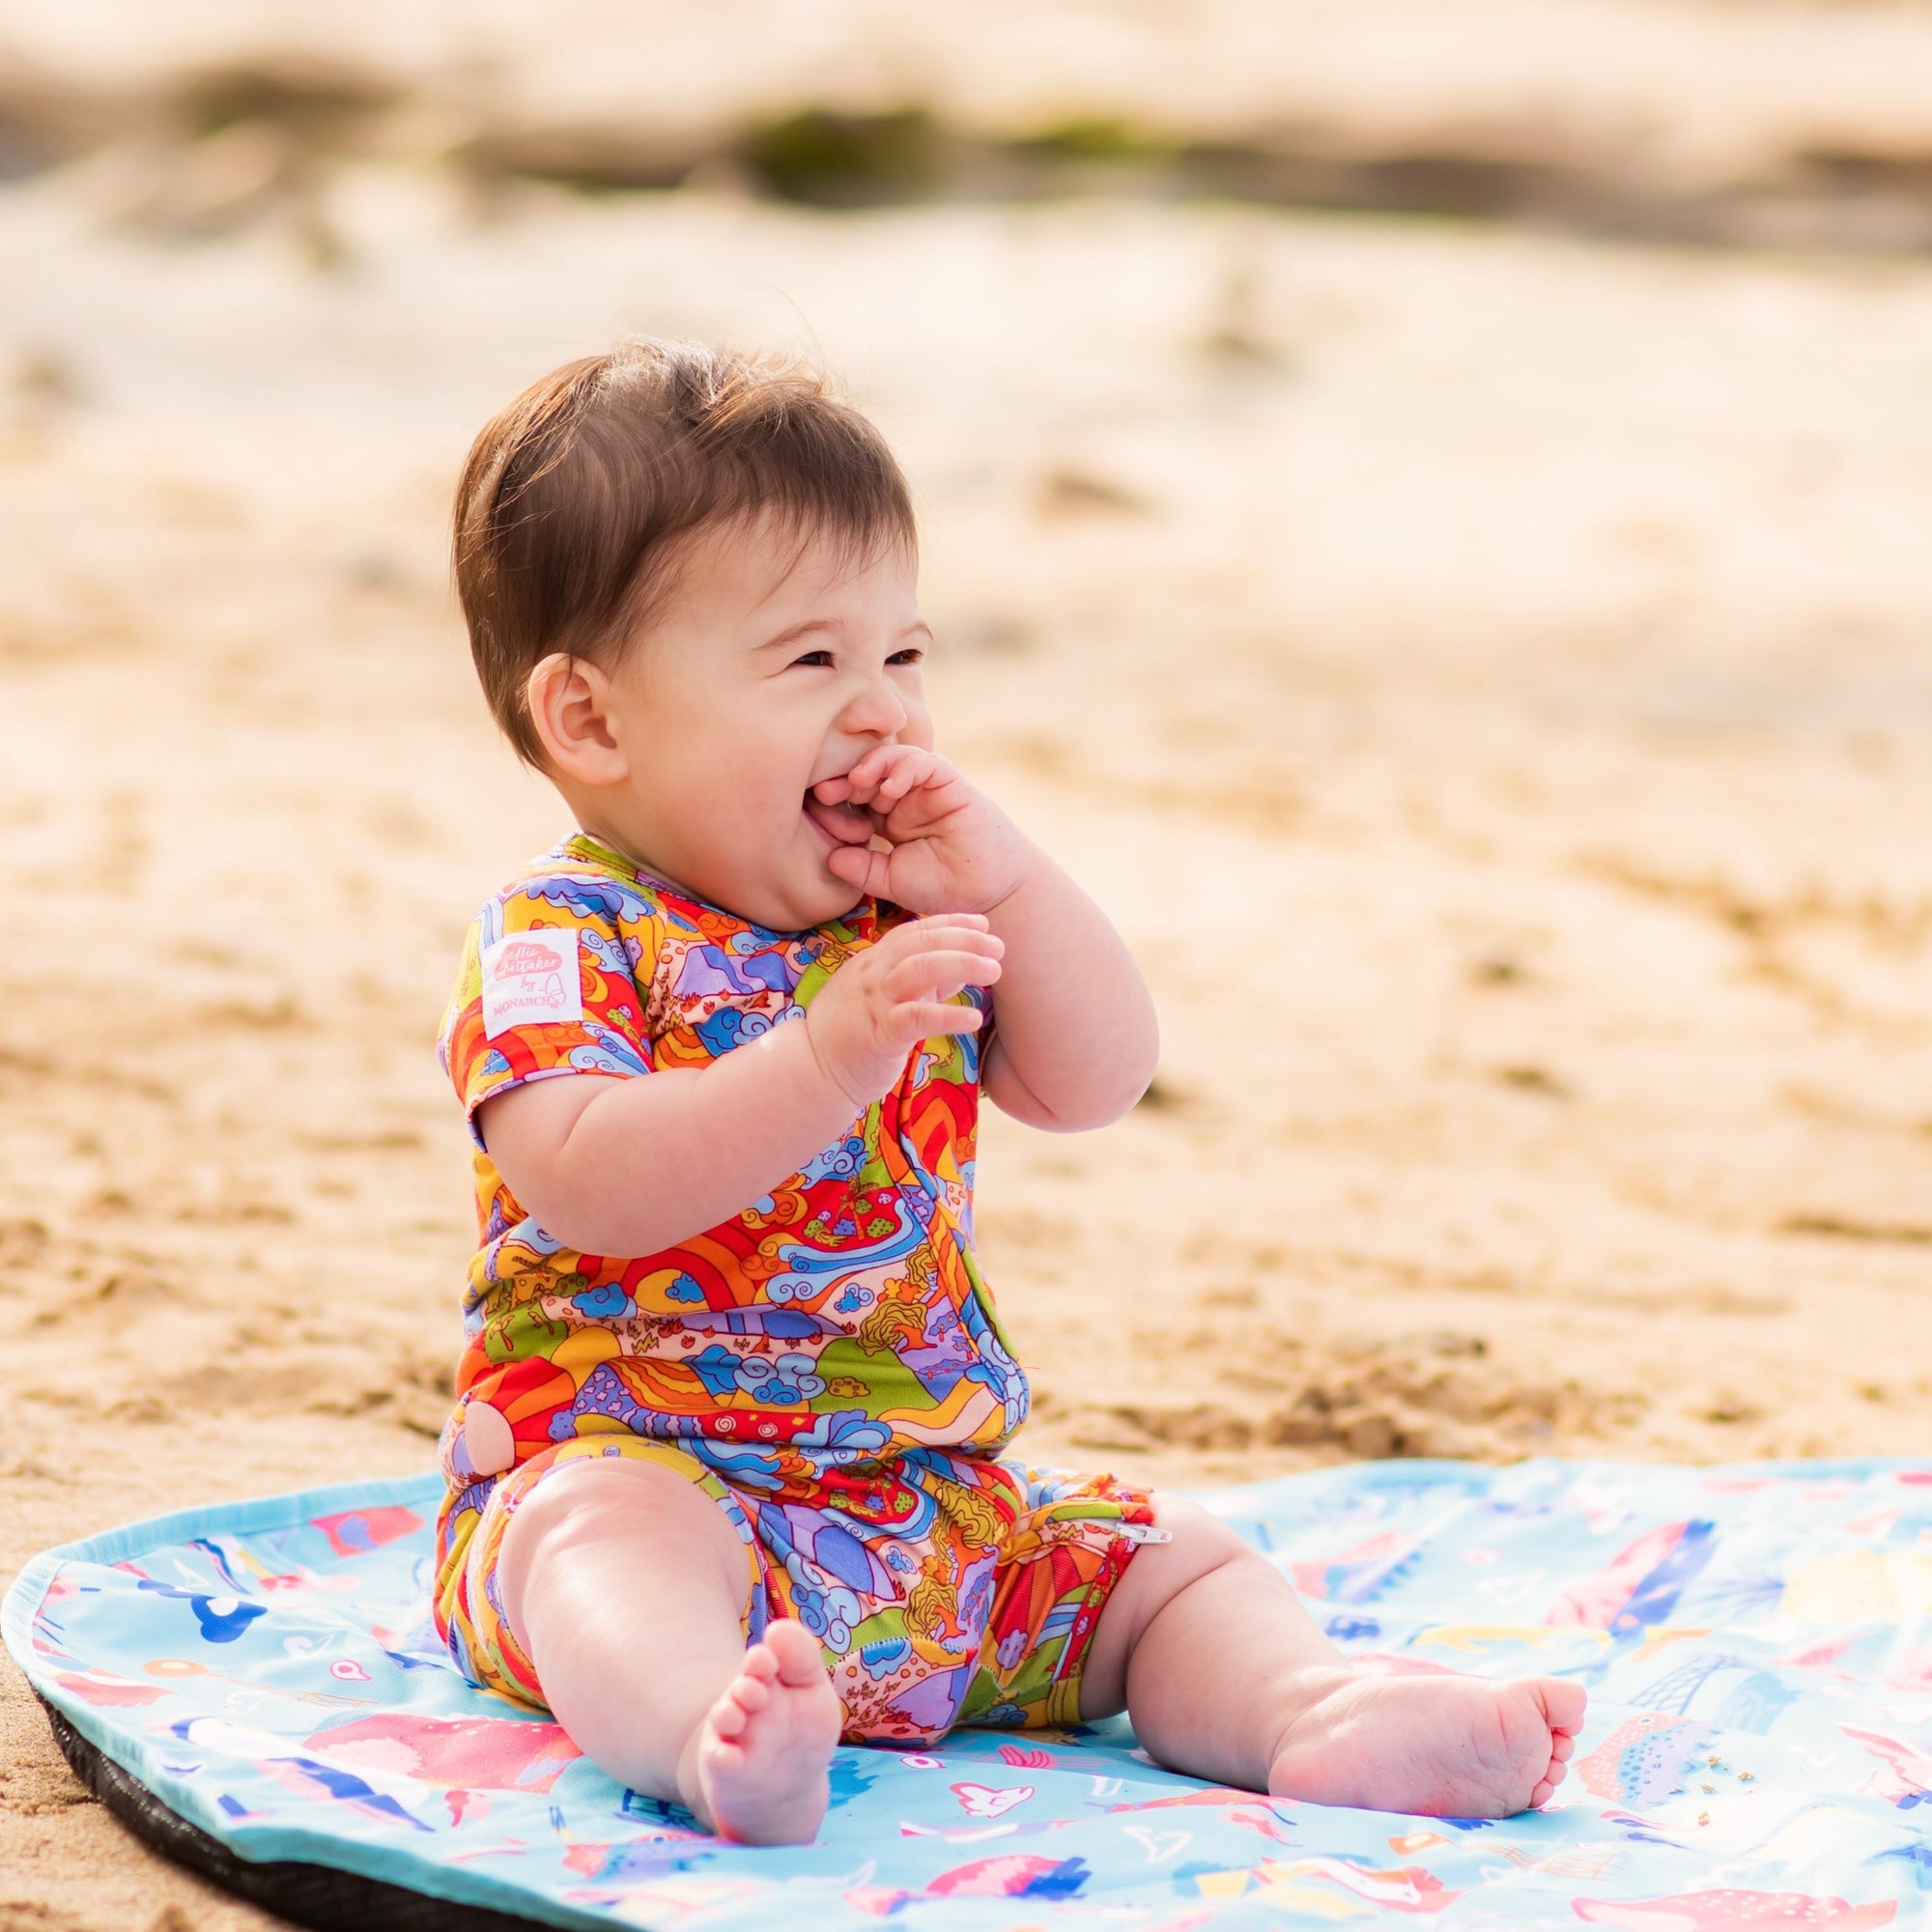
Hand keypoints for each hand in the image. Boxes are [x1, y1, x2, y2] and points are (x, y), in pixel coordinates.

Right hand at [804, 914, 1003, 1107]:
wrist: (812, 1072)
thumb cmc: (848, 1036)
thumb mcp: (879, 999)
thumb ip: (916, 984)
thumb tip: (958, 974)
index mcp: (871, 963)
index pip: (914, 931)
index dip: (950, 923)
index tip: (982, 922)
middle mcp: (873, 976)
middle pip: (922, 943)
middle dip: (964, 940)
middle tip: (998, 946)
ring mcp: (875, 1003)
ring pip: (921, 970)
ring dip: (963, 965)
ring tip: (994, 972)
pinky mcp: (880, 1035)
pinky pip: (917, 1018)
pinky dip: (948, 1015)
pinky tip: (973, 1018)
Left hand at [810, 746, 1032, 915]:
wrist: (989, 891)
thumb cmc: (942, 887)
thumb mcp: (891, 881)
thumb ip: (862, 869)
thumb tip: (828, 858)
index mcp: (884, 819)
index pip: (851, 798)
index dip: (833, 801)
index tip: (816, 810)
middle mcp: (902, 798)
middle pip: (866, 773)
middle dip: (843, 779)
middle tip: (826, 791)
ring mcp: (925, 788)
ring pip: (892, 759)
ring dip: (871, 766)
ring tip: (857, 782)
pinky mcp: (949, 782)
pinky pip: (923, 762)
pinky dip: (904, 767)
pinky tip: (891, 787)